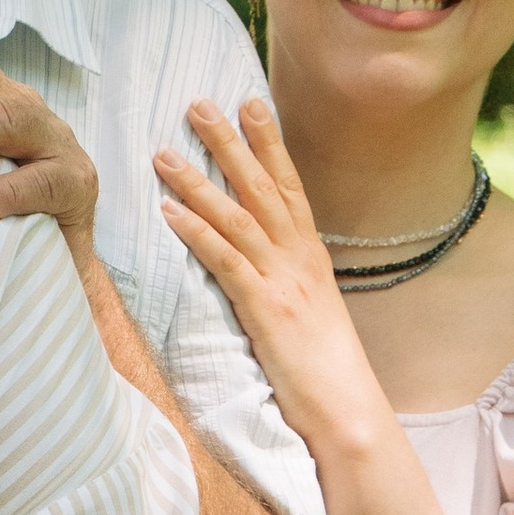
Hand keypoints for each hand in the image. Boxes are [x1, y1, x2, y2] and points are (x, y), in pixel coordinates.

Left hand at [155, 97, 391, 454]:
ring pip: (237, 216)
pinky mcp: (265, 309)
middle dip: (230, 142)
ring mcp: (283, 280)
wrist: (349, 411)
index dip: (269, 143)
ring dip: (198, 180)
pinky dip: (196, 231)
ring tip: (163, 151)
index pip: (289, 186)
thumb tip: (265, 266)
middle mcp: (299, 258)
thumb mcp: (311, 313)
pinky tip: (169, 210)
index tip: (250, 104)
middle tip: (198, 104)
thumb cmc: (327, 371)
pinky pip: (226, 260)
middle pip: (262, 187)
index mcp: (311, 256)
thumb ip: (289, 281)